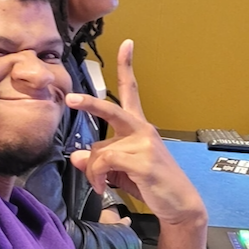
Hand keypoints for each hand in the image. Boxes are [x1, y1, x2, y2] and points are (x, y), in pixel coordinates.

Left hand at [66, 40, 205, 227]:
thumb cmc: (150, 185)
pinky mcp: (142, 159)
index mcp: (139, 127)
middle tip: (70, 98)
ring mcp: (144, 143)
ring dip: (94, 170)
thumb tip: (74, 156)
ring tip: (100, 184)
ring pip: (99, 149)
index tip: (127, 43)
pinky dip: (98, 177)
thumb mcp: (120, 171)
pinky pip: (104, 163)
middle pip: (111, 110)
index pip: (131, 91)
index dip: (127, 67)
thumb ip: (98, 162)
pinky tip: (104, 188)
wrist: (178, 204)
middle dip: (89, 103)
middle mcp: (142, 129)